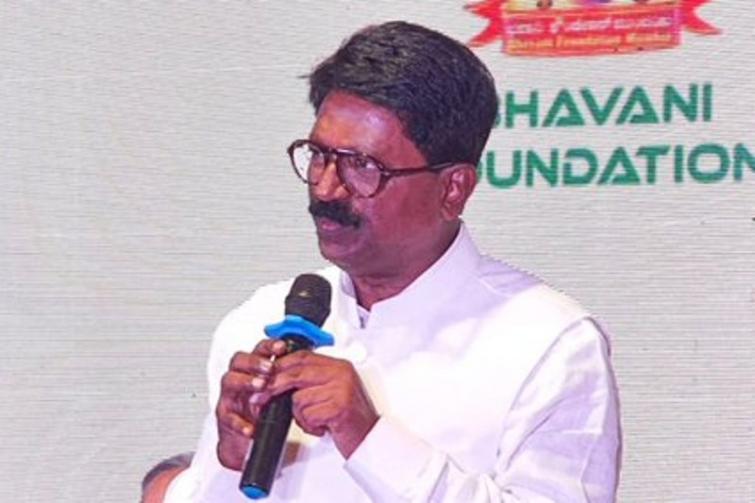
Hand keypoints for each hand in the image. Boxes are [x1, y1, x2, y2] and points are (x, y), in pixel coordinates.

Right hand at [215, 339, 286, 469]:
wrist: (242, 439)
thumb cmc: (260, 410)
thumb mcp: (274, 391)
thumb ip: (283, 379)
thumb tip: (305, 368)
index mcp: (252, 370)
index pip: (258, 351)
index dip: (269, 346)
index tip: (282, 346)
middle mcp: (238, 379)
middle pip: (239, 360)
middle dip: (255, 361)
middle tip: (270, 368)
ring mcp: (229, 396)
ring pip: (229, 381)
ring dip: (245, 381)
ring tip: (261, 386)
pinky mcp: (224, 416)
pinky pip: (228, 417)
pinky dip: (239, 422)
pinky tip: (250, 427)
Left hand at [268, 352, 378, 458]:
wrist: (370, 439)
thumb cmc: (349, 418)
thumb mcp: (332, 391)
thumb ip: (311, 379)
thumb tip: (279, 375)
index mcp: (339, 366)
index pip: (302, 357)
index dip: (279, 365)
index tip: (263, 376)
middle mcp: (341, 373)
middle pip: (296, 373)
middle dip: (274, 386)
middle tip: (260, 398)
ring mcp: (341, 389)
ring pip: (299, 398)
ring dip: (301, 415)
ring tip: (316, 421)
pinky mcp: (339, 407)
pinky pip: (308, 414)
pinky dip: (310, 425)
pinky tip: (322, 428)